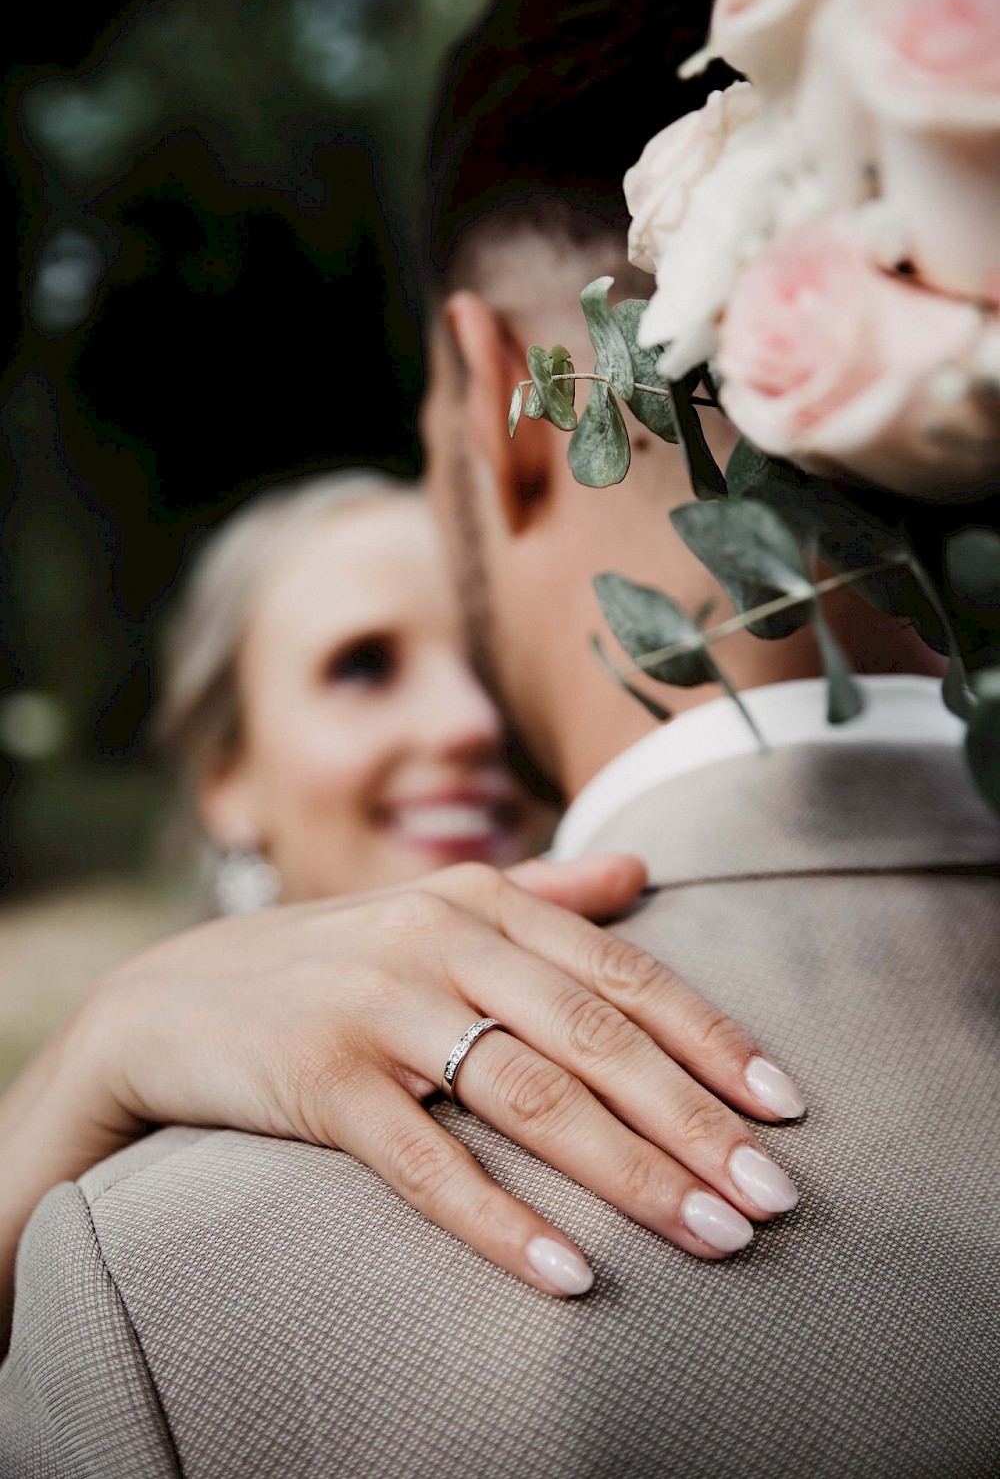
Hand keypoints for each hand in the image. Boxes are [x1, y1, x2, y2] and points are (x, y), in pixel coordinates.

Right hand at [3, 855, 804, 1323]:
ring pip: (530, 1097)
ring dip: (629, 1175)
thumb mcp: (433, 907)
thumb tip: (642, 871)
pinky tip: (569, 1276)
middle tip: (776, 1196)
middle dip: (695, 1122)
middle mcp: (438, 941)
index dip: (711, 1038)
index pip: (621, 972)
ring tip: (710, 1237)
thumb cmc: (328, 960)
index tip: (785, 1105)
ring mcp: (377, 1009)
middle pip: (595, 1039)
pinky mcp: (319, 1081)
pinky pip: (425, 1162)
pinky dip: (499, 1220)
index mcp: (479, 901)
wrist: (169, 1000)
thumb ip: (541, 892)